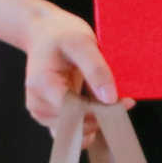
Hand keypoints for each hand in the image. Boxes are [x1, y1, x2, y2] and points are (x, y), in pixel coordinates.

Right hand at [20, 7, 121, 126]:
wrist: (43, 32)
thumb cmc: (61, 34)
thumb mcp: (82, 42)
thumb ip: (96, 69)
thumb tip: (110, 99)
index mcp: (43, 85)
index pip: (76, 112)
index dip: (102, 110)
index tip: (123, 101)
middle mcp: (37, 104)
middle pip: (77, 124)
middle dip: (102, 115)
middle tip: (121, 99)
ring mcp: (41, 113)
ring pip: (77, 131)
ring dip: (97, 119)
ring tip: (104, 95)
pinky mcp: (49, 117)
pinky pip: (74, 129)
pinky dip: (90, 121)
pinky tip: (98, 105)